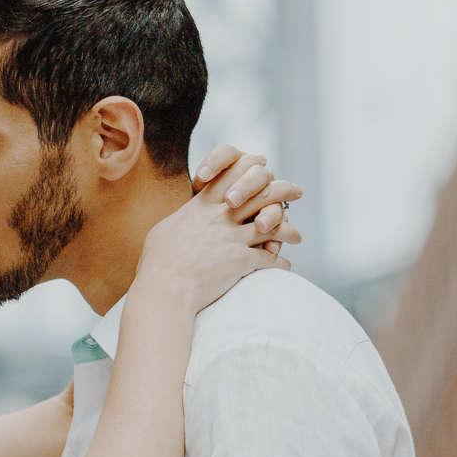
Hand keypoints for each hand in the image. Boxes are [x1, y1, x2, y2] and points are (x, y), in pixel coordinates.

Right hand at [137, 165, 301, 316]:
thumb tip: (185, 216)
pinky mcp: (241, 260)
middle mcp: (221, 216)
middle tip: (296, 192)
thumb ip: (182, 218)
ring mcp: (233, 238)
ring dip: (288, 230)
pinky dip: (280, 262)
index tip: (265, 170)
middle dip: (282, 191)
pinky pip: (269, 258)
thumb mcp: (165, 229)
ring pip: (271, 225)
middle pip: (260, 194)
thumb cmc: (159, 261)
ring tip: (297, 236)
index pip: (232, 177)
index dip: (251, 170)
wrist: (166, 287)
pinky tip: (284, 265)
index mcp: (202, 205)